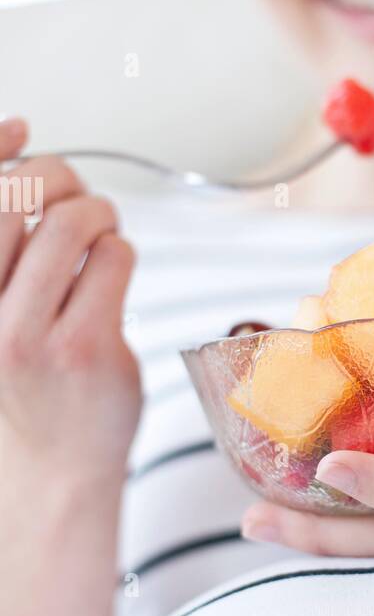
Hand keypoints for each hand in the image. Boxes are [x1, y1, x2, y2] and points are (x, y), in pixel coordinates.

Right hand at [0, 117, 141, 615]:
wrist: (44, 489)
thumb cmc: (18, 401)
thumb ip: (1, 261)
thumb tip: (24, 160)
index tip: (21, 126)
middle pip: (20, 194)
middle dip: (59, 178)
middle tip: (77, 199)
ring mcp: (28, 334)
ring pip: (73, 220)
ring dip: (98, 212)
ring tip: (101, 234)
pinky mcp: (87, 349)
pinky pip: (115, 259)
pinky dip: (120, 252)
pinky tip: (114, 275)